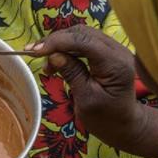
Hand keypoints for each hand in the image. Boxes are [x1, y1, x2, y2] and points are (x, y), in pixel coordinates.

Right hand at [28, 26, 157, 157]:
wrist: (123, 124)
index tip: (34, 51)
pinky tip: (56, 60)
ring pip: (82, 35)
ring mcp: (114, 50)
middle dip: (57, 40)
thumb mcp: (85, 99)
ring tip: (45, 62)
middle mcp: (118, 51)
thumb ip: (72, 74)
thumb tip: (54, 55)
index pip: (84, 41)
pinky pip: (85, 42)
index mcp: (115, 64)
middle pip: (83, 33)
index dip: (58, 42)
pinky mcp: (108, 53)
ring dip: (60, 43)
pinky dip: (67, 48)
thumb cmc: (105, 118)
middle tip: (34, 54)